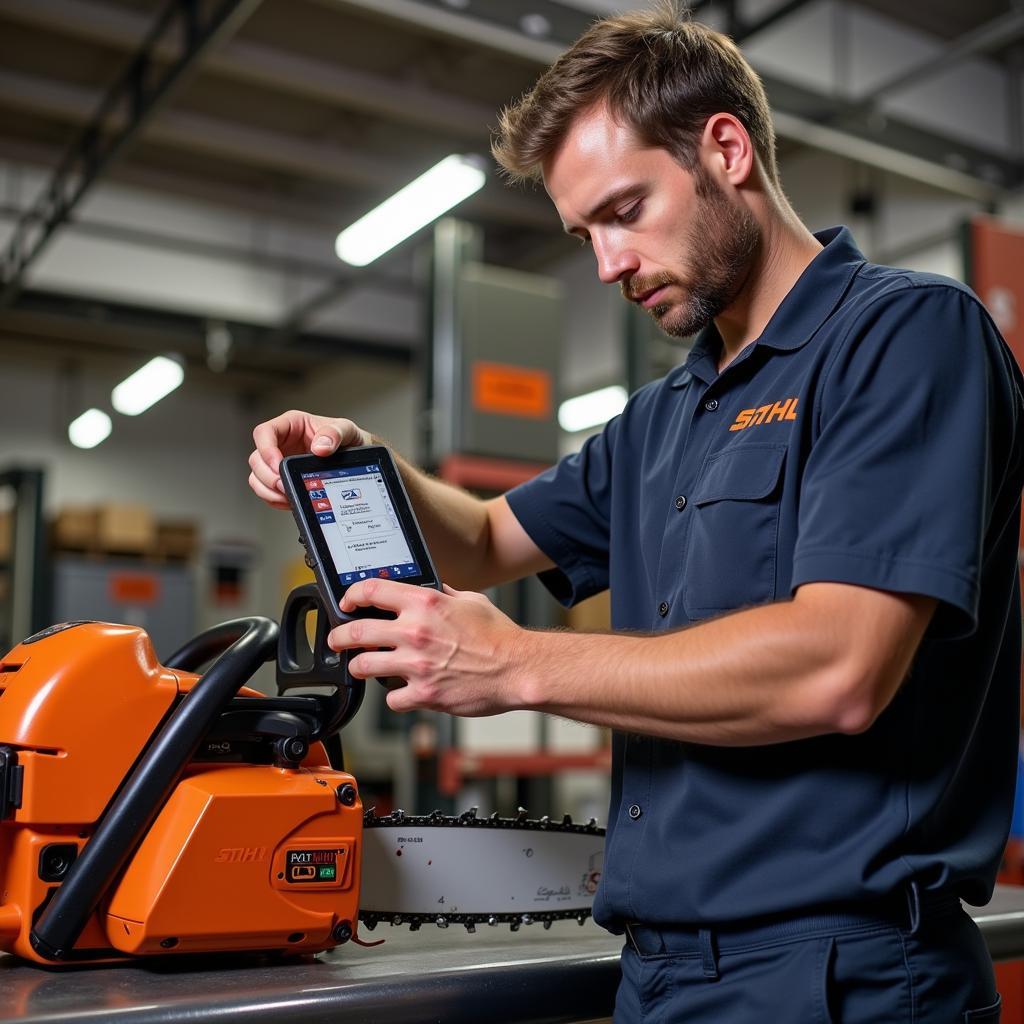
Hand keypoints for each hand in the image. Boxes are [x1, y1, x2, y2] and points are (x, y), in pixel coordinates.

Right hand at [248, 410, 371, 508]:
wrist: (357, 456)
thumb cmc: (349, 438)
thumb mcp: (347, 430)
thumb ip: (334, 434)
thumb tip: (320, 447)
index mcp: (292, 425)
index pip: (265, 433)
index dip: (266, 450)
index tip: (279, 465)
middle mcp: (282, 442)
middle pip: (257, 459)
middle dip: (268, 476)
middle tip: (284, 486)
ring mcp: (280, 461)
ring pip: (258, 476)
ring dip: (268, 490)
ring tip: (287, 496)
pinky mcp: (283, 478)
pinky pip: (267, 491)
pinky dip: (274, 499)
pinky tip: (289, 501)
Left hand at [327, 579, 527, 715]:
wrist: (518, 668)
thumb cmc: (499, 636)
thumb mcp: (470, 601)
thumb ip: (443, 594)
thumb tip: (430, 588)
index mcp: (425, 603)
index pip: (371, 591)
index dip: (351, 596)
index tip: (347, 603)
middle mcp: (415, 632)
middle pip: (356, 631)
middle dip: (339, 637)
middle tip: (338, 640)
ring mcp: (416, 665)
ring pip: (363, 666)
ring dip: (358, 667)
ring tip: (361, 667)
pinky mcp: (423, 693)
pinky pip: (391, 699)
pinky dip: (394, 697)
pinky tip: (401, 692)